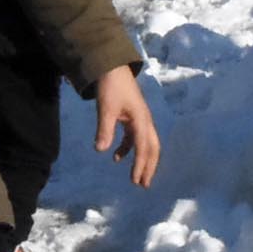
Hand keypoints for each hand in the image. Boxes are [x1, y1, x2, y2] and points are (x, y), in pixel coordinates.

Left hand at [92, 66, 160, 185]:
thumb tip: (100, 150)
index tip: (135, 181)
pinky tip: (116, 157)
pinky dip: (128, 148)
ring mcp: (139, 119)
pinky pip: (134, 137)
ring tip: (135, 178)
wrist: (112, 67)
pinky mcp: (132, 117)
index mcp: (141, 120)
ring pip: (145, 144)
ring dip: (141, 160)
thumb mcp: (106, 109)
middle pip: (152, 148)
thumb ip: (105, 130)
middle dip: (149, 167)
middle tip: (144, 184)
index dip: (140, 165)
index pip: (143, 148)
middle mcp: (145, 121)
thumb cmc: (111, 87)